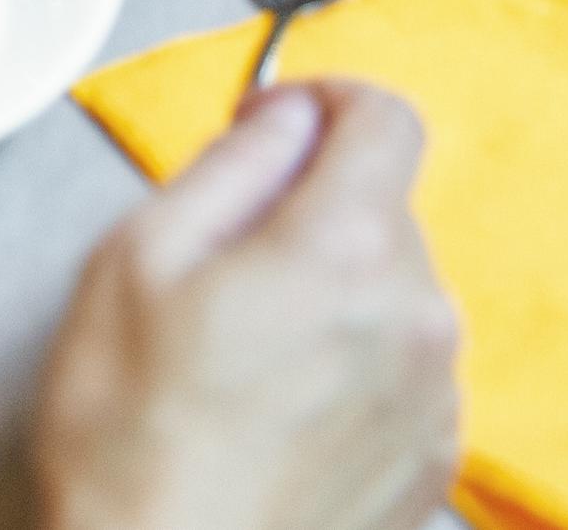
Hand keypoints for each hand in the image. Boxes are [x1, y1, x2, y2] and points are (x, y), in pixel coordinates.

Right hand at [34, 81, 461, 529]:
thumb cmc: (133, 444)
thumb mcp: (136, 261)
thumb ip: (229, 165)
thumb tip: (283, 119)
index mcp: (344, 250)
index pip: (386, 119)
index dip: (324, 103)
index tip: (277, 126)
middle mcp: (416, 317)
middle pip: (386, 208)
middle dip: (314, 209)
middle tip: (223, 264)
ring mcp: (434, 399)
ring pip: (396, 292)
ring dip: (335, 293)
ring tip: (244, 358)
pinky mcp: (432, 465)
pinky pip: (404, 371)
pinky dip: (353, 367)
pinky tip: (278, 413)